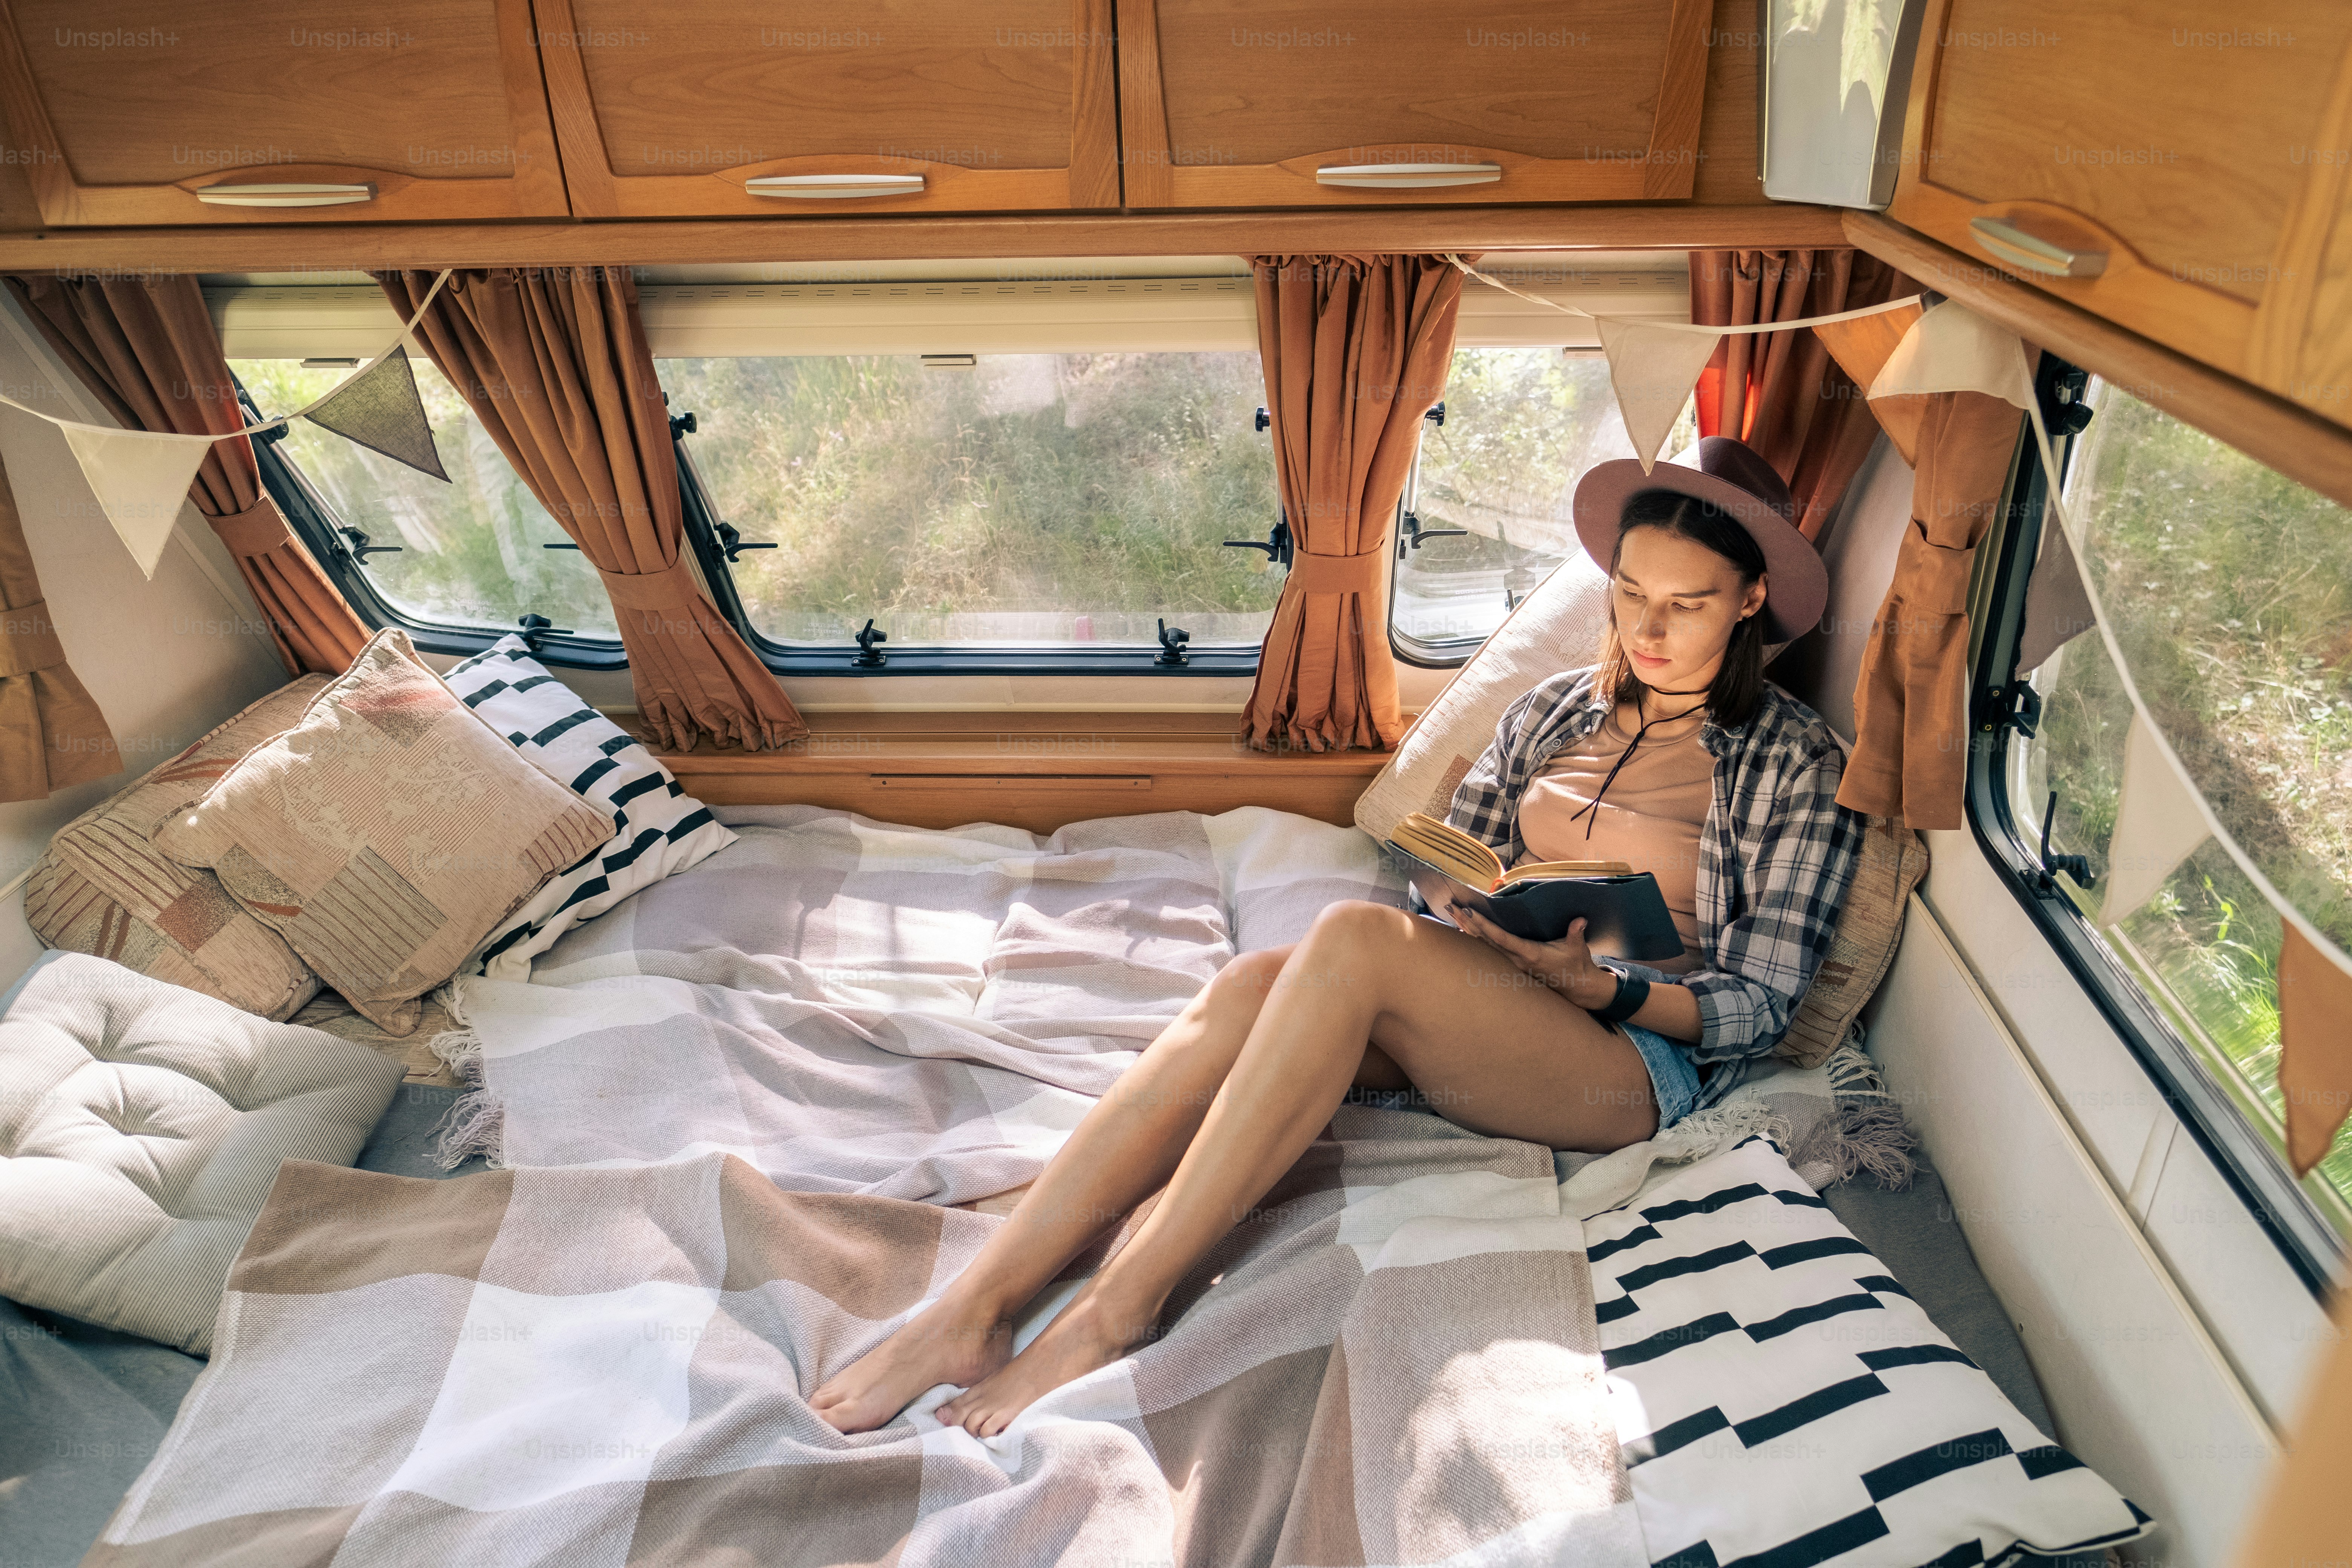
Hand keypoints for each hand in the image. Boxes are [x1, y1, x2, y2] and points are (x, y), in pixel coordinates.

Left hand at [1455, 909, 1619, 1009]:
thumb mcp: (1577, 948)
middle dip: (1468, 923)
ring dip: (1468, 929)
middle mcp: (1517, 960)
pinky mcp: (1513, 963)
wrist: (1575, 986)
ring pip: (1485, 944)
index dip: (1485, 926)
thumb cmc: (1575, 964)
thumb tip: (1580, 920)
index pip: (1502, 939)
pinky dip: (1476, 937)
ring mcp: (1513, 963)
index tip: (1470, 913)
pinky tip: (1464, 928)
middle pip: (1486, 940)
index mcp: (1530, 954)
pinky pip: (1490, 949)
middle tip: (1452, 907)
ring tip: (1453, 913)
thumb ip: (1576, 933)